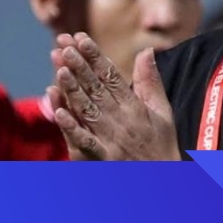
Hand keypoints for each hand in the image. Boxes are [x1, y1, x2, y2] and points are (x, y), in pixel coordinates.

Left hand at [47, 33, 179, 160]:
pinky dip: (72, 126)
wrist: (163, 185)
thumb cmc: (161, 147)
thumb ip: (151, 81)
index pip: (111, 75)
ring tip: (59, 67)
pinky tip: (59, 111)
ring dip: (73, 88)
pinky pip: (84, 140)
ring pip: (88, 109)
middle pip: (96, 88)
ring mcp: (110, 140)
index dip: (95, 56)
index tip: (80, 37)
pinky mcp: (102, 159)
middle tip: (63, 45)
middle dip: (79, 65)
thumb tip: (146, 50)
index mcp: (135, 107)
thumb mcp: (163, 112)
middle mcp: (121, 120)